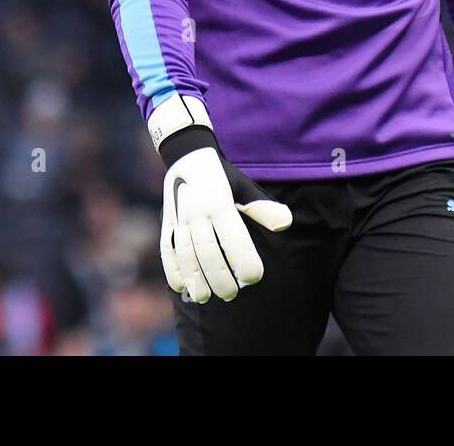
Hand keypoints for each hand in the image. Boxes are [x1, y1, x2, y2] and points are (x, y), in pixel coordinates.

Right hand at [159, 128, 291, 303]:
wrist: (187, 156)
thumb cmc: (223, 177)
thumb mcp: (245, 187)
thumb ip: (263, 208)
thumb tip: (286, 223)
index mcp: (220, 204)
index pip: (234, 240)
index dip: (245, 262)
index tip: (254, 277)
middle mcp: (197, 213)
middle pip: (208, 254)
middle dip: (220, 279)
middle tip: (232, 295)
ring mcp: (179, 219)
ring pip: (186, 256)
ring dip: (196, 280)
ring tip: (207, 297)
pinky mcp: (167, 223)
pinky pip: (167, 250)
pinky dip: (173, 270)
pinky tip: (182, 287)